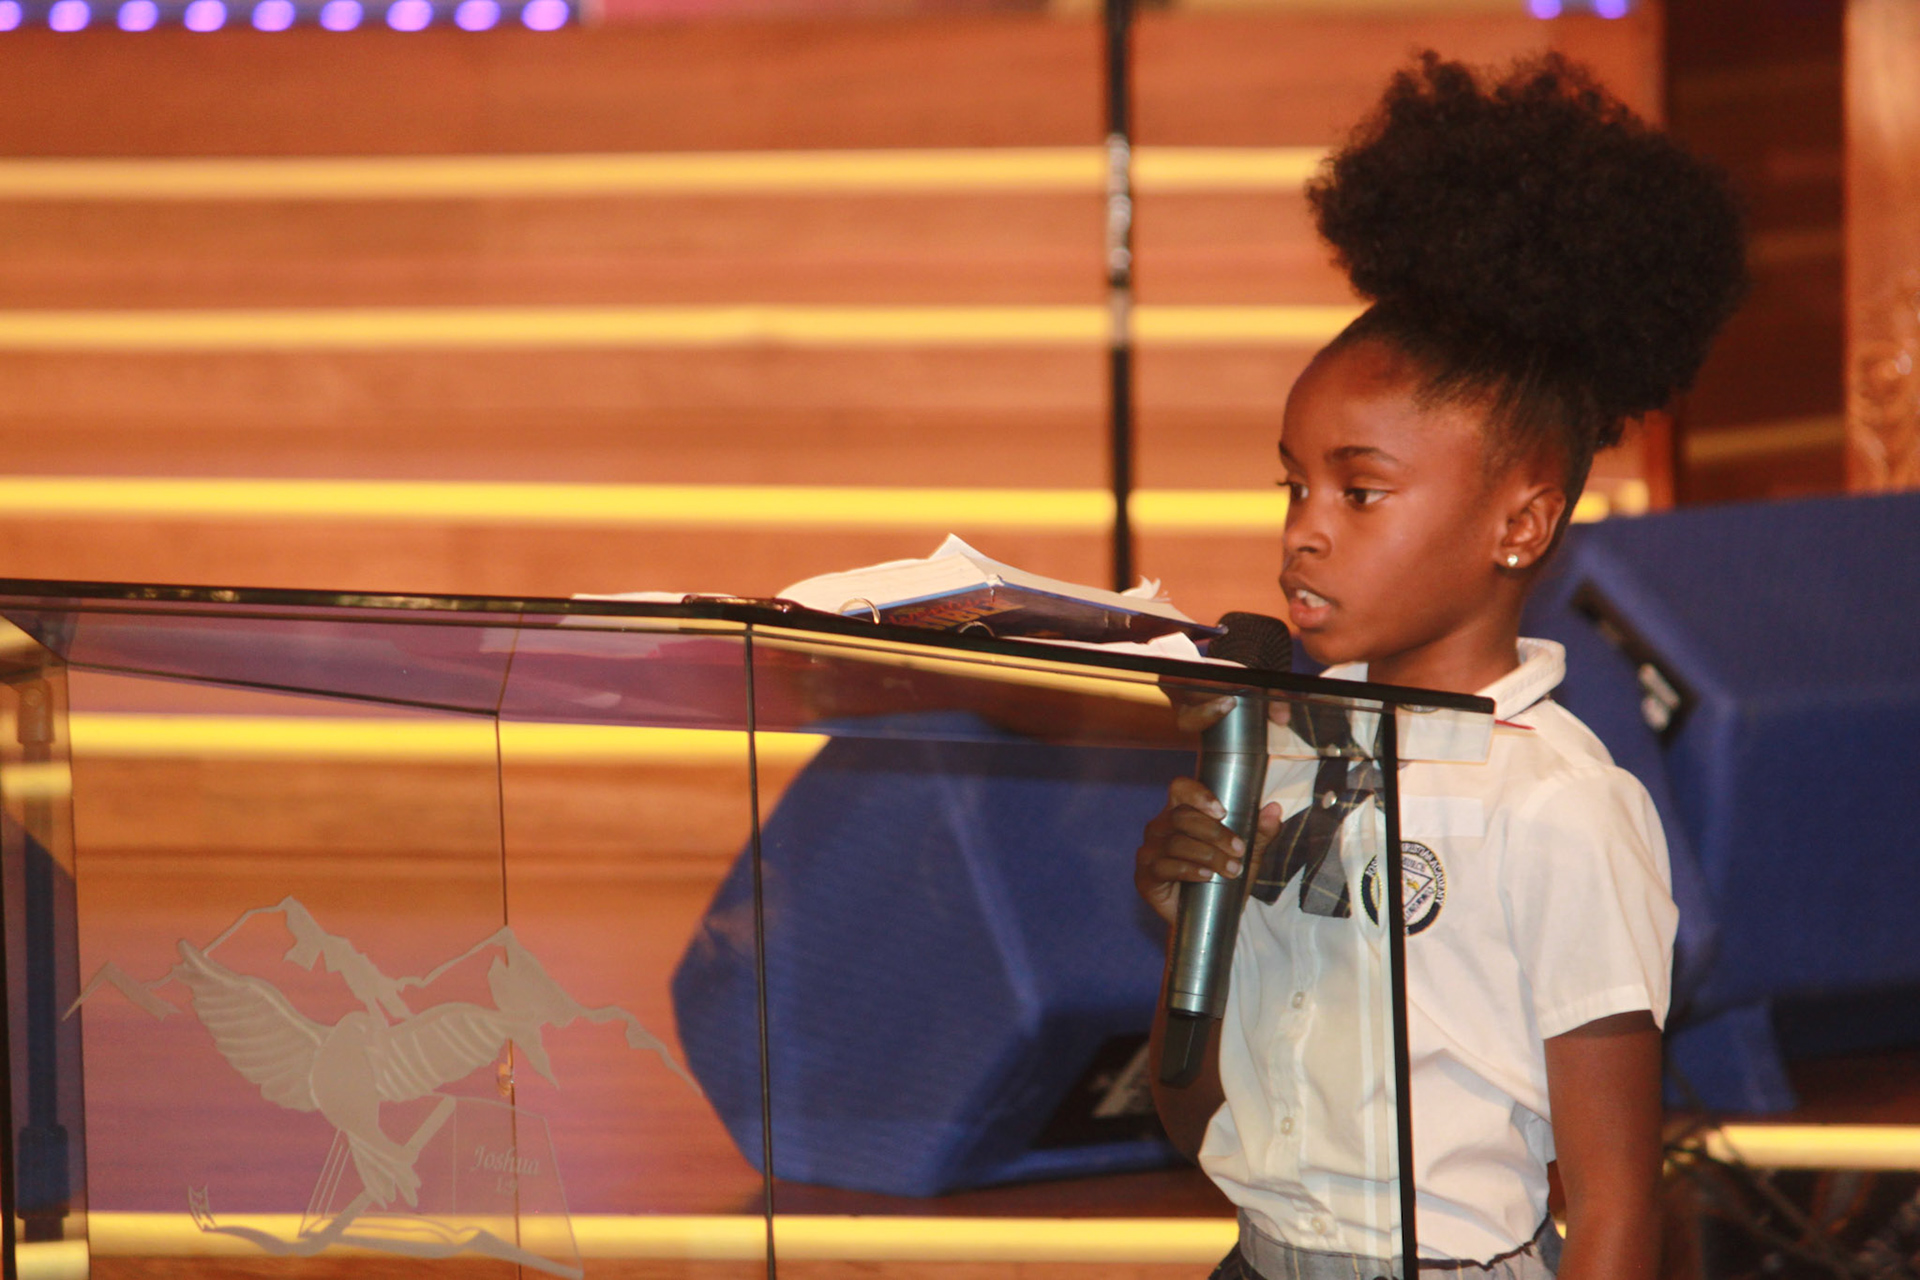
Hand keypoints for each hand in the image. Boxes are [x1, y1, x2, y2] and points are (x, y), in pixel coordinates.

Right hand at [1135, 778, 1282, 925]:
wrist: (1209, 920)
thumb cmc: (1223, 879)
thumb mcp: (1247, 855)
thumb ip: (1260, 832)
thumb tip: (1274, 809)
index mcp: (1179, 812)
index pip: (1180, 789)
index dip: (1198, 794)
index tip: (1222, 811)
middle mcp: (1159, 828)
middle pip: (1181, 816)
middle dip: (1215, 832)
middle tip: (1239, 849)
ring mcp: (1149, 852)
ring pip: (1175, 842)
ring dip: (1208, 855)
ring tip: (1231, 870)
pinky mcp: (1145, 877)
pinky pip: (1164, 867)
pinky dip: (1189, 870)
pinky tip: (1207, 877)